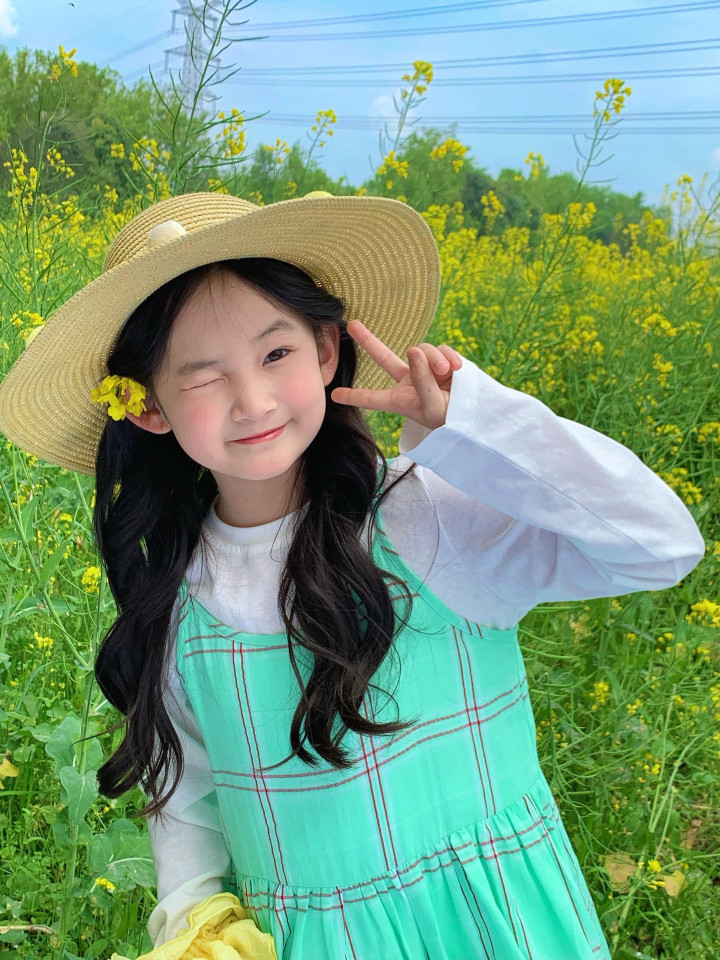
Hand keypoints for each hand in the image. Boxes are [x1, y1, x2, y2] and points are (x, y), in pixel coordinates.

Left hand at [330, 319, 463, 430]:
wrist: (475, 413)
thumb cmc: (450, 419)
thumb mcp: (431, 406)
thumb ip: (421, 380)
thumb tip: (414, 350)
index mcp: (400, 400)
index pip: (373, 398)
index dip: (354, 396)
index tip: (334, 395)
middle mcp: (410, 382)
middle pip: (384, 357)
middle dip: (368, 340)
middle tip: (352, 324)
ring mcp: (426, 369)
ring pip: (421, 350)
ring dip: (433, 360)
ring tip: (445, 372)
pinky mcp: (444, 360)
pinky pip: (441, 349)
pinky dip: (448, 356)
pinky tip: (455, 369)